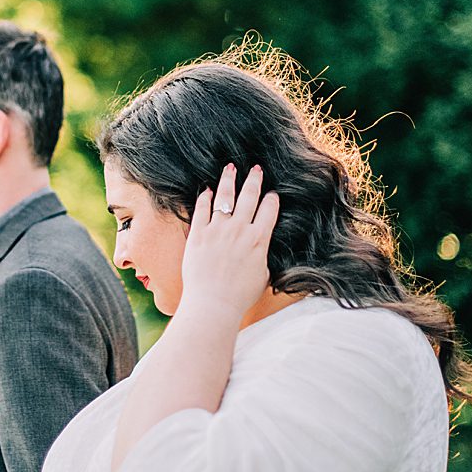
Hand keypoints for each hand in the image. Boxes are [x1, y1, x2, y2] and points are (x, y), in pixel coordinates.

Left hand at [179, 163, 279, 321]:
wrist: (213, 304)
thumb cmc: (239, 296)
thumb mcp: (262, 275)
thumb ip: (262, 256)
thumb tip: (261, 249)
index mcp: (259, 240)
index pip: (269, 210)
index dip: (272, 199)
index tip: (272, 194)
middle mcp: (240, 230)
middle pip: (249, 196)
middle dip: (254, 179)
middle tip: (256, 169)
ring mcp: (218, 229)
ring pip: (225, 196)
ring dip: (229, 180)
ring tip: (230, 168)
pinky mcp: (198, 233)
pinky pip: (202, 208)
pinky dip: (205, 197)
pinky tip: (206, 189)